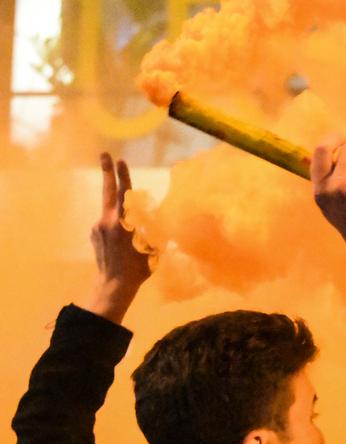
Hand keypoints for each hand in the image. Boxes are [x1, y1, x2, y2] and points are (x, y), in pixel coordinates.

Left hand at [85, 153, 150, 323]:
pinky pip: (105, 224)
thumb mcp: (149, 248)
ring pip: (108, 212)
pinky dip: (114, 227)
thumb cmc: (137, 269)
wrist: (113, 285)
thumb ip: (149, 230)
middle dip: (107, 172)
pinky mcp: (93, 234)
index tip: (121, 161)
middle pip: (107, 192)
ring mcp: (97, 227)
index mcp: (123, 223)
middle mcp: (107, 221)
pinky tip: (120, 243)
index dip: (123, 177)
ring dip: (117, 213)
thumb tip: (152, 219)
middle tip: (104, 155)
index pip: (123, 194)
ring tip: (127, 233)